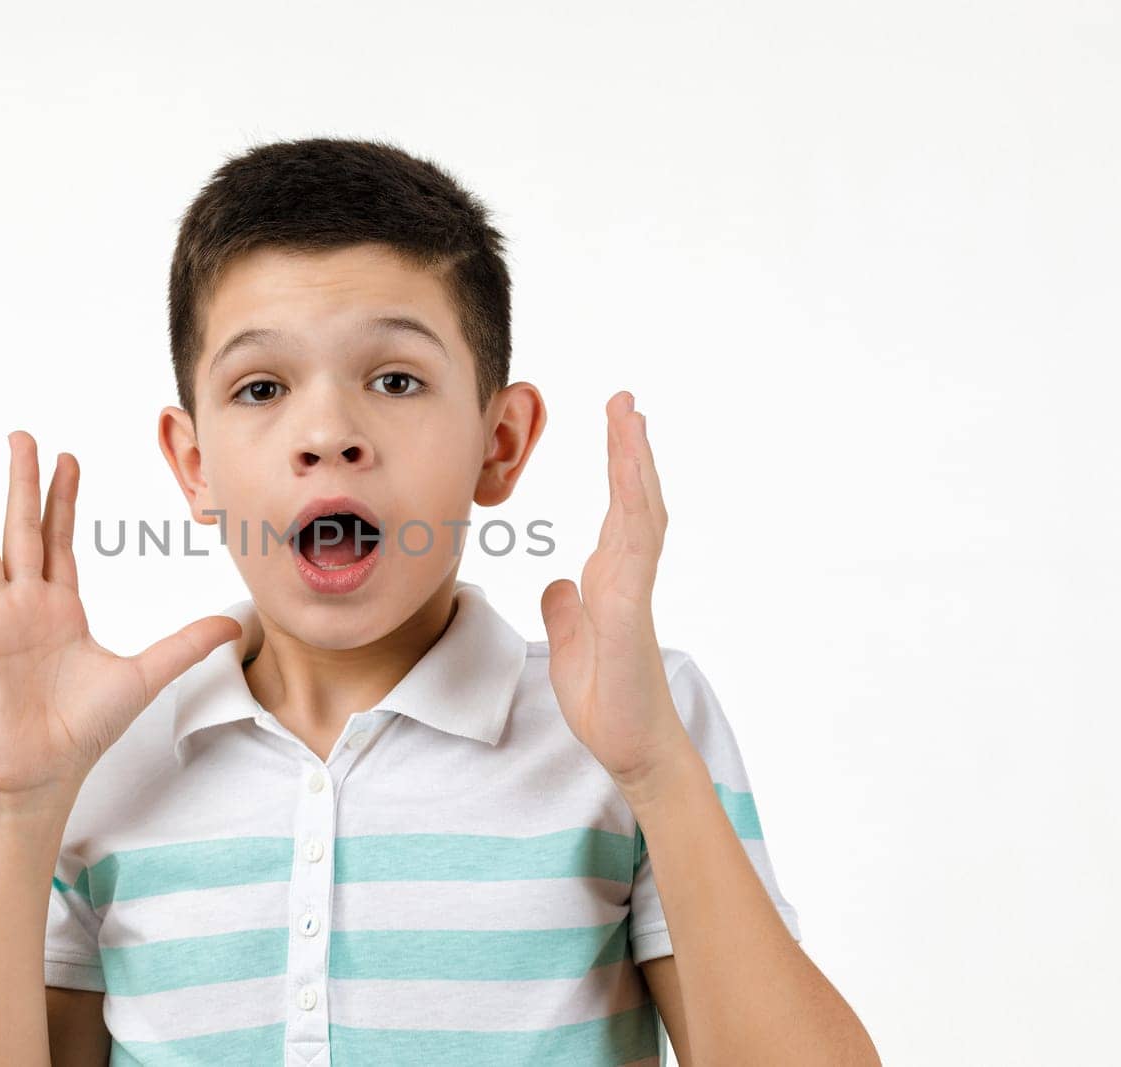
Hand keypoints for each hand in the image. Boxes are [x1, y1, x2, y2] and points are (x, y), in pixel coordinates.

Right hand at [0, 432, 241, 798]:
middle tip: (21, 436)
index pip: (59, 539)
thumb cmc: (85, 730)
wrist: (43, 772)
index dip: (62, 498)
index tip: (66, 458)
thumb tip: (233, 624)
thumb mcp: (144, 676)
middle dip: (23, 482)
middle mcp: (24, 604)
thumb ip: (185, 645)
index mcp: (61, 607)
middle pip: (22, 529)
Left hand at [540, 392, 691, 789]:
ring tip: (630, 419)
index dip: (618, 465)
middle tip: (625, 400)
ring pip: (638, 513)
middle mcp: (627, 576)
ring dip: (634, 465)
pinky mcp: (629, 613)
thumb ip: (566, 611)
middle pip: (634, 497)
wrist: (630, 748)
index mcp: (611, 579)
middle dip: (629, 448)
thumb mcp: (570, 645)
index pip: (617, 509)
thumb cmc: (607, 702)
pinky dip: (631, 511)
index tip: (615, 422)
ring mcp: (632, 591)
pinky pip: (632, 552)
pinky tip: (629, 480)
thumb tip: (560, 583)